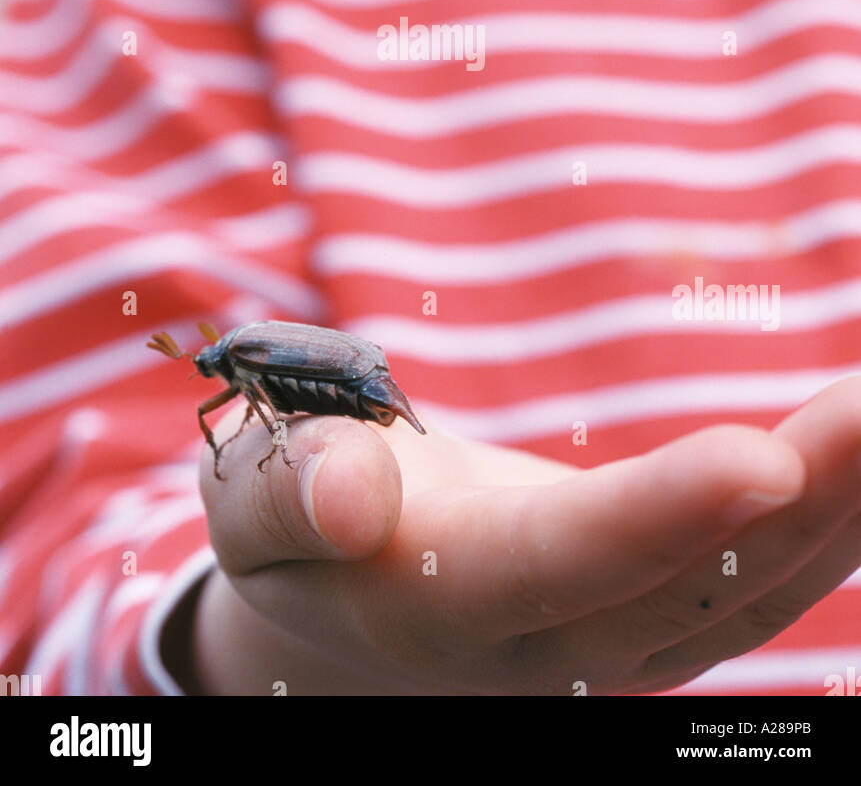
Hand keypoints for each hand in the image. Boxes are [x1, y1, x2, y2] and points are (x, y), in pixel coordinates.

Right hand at [190, 376, 860, 694]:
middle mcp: (546, 645)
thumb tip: (346, 489)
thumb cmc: (296, 535)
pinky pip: (758, 589)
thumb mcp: (255, 507)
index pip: (562, 565)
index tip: (765, 457)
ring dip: (842, 510)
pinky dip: (831, 525)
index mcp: (439, 603)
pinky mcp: (652, 617)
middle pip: (695, 589)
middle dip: (806, 500)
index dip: (662, 518)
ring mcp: (614, 643)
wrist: (344, 623)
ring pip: (752, 597)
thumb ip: (285, 493)